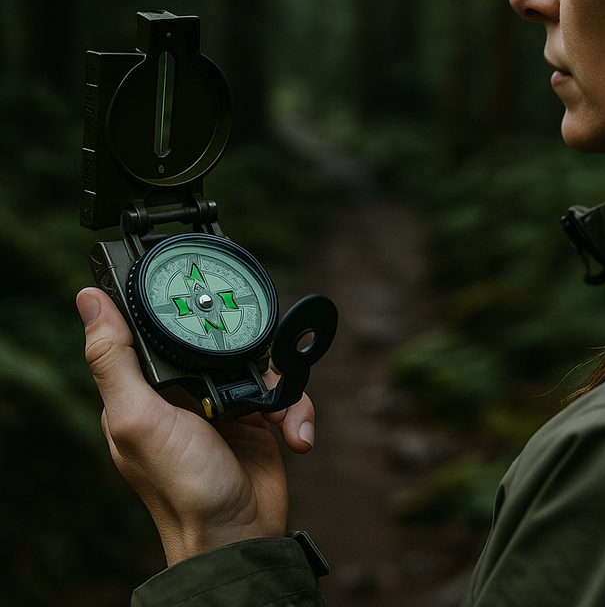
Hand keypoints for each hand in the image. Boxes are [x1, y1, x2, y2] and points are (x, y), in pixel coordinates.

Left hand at [77, 287, 314, 565]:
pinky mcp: (257, 418)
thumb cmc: (183, 487)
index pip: (155, 330)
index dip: (176, 310)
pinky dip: (295, 410)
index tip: (198, 289)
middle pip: (217, 340)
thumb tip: (88, 299)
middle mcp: (182, 393)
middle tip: (252, 367)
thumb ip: (115, 360)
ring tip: (278, 416)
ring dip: (278, 387)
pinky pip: (283, 393)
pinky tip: (293, 435)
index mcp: (144, 390)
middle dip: (243, 348)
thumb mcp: (139, 419)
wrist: (240, 536)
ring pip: (258, 362)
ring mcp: (223, 404)